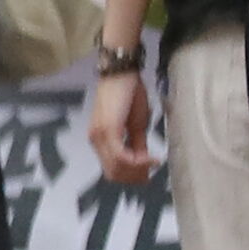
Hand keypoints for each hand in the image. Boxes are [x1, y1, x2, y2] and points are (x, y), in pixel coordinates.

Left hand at [84, 54, 158, 193]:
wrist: (122, 73)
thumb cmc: (129, 94)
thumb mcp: (136, 124)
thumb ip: (136, 144)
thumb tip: (142, 161)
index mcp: (101, 140)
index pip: (112, 170)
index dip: (132, 175)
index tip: (151, 170)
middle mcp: (95, 140)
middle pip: (114, 173)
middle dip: (135, 176)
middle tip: (152, 169)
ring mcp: (99, 136)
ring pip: (116, 168)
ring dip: (137, 170)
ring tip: (152, 162)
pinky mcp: (107, 131)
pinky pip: (121, 157)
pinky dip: (137, 162)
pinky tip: (151, 158)